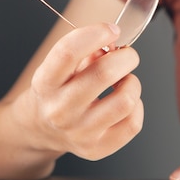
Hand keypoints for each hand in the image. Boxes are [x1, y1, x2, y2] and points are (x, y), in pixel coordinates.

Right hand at [12, 23, 142, 160]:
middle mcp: (59, 110)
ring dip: (132, 83)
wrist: (42, 128)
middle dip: (125, 57)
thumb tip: (115, 42)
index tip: (111, 30)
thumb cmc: (59, 89)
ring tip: (124, 81)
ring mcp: (79, 132)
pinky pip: (133, 124)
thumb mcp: (60, 65)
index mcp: (45, 82)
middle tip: (127, 55)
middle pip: (104, 74)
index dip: (95, 34)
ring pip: (125, 101)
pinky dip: (136, 106)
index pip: (68, 52)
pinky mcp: (96, 149)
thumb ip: (86, 49)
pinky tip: (124, 101)